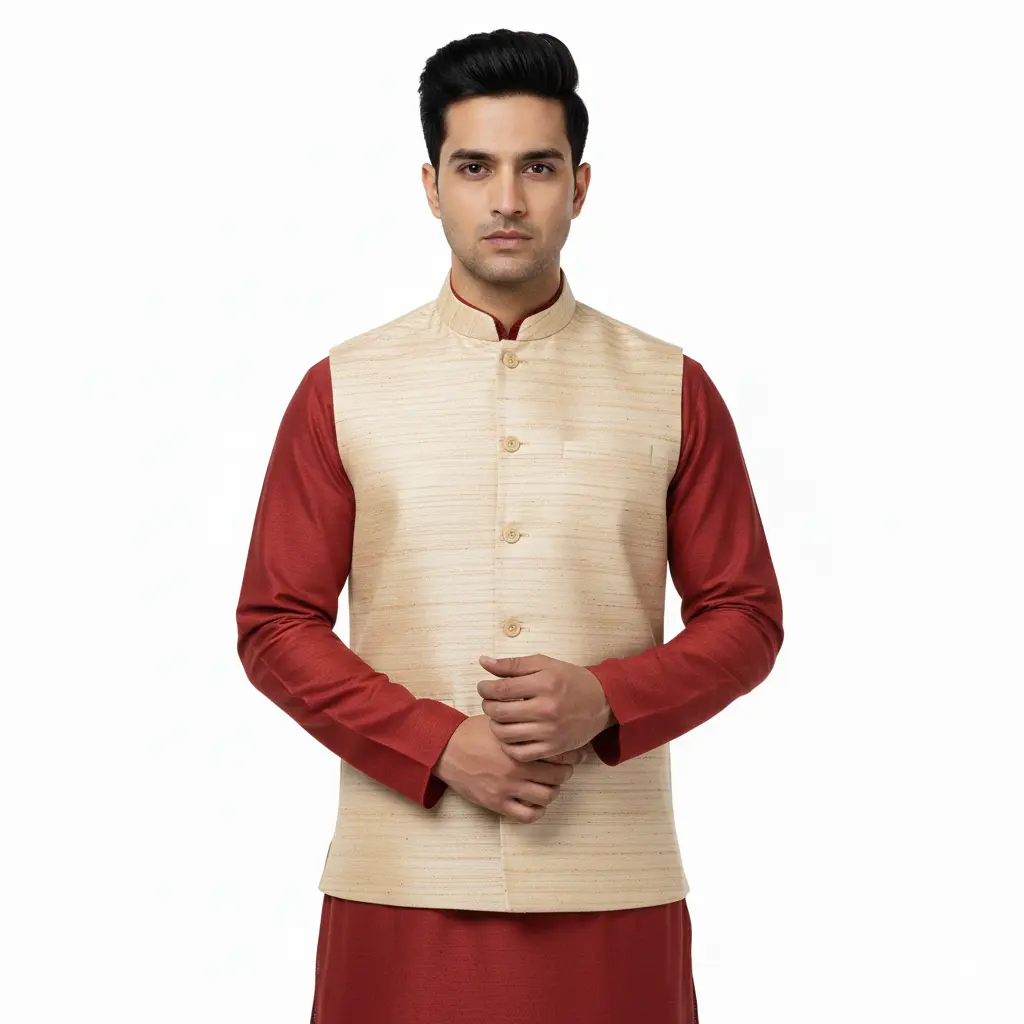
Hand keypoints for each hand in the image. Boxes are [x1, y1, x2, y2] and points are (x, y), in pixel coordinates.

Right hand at [433, 714, 587, 823]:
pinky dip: (537, 811)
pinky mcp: (497, 802)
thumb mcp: (500, 723)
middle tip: (563, 770)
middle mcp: (517, 767)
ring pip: (547, 797)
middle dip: (565, 773)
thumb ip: (523, 726)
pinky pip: (527, 815)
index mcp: (519, 744)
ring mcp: (507, 787)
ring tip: (548, 785)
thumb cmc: (472, 733)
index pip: (558, 752)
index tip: (577, 755)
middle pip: (558, 776)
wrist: (446, 749)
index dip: (572, 755)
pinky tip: (535, 802)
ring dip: (552, 792)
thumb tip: (545, 724)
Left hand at [476, 653, 613, 762]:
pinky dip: (508, 745)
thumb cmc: (570, 680)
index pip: (501, 689)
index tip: (483, 687)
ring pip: (506, 735)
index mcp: (544, 683)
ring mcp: (550, 732)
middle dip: (487, 706)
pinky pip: (520, 753)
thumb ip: (512, 664)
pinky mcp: (554, 749)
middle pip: (500, 712)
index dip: (485, 688)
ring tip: (499, 717)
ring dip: (495, 725)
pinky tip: (510, 735)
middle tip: (489, 702)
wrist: (601, 702)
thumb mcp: (544, 664)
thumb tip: (483, 662)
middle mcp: (547, 709)